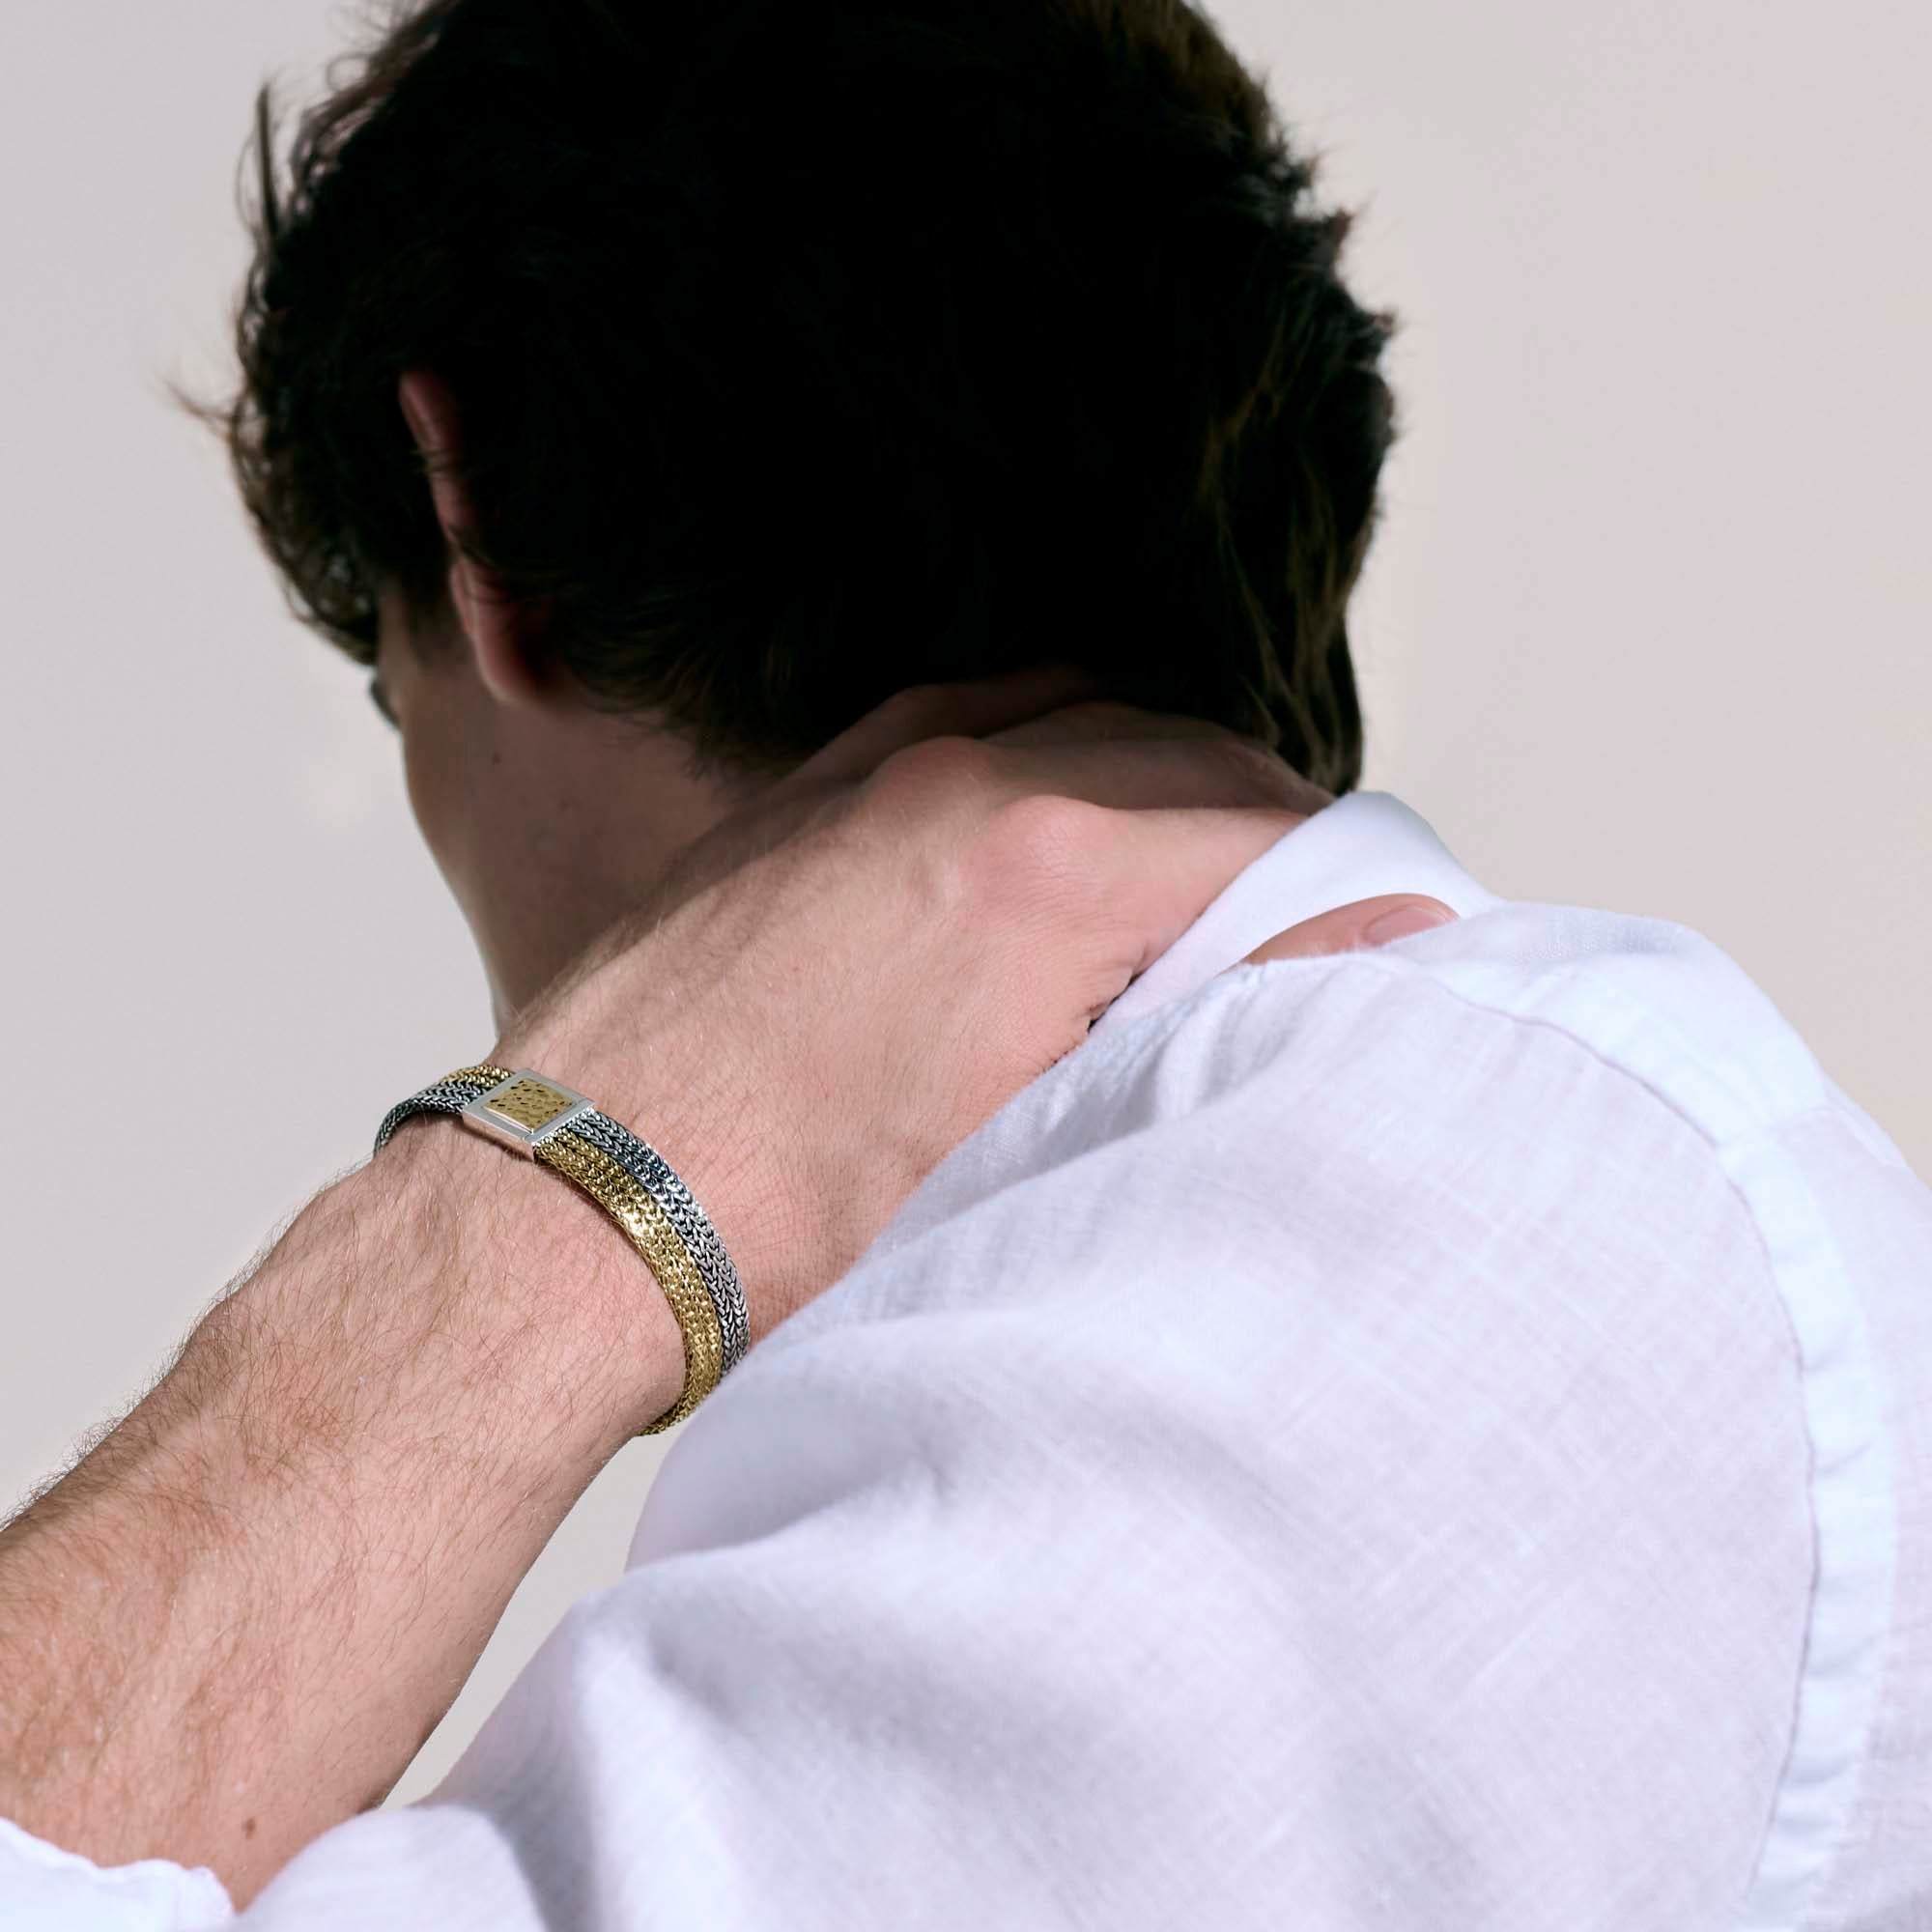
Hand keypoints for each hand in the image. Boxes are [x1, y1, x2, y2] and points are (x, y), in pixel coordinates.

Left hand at [494, 666, 1457, 1342]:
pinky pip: (964, 715)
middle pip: (1187, 759)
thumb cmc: (786, 1218)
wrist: (581, 1206)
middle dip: (1276, 827)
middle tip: (1315, 907)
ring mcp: (871, 771)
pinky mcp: (803, 793)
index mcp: (1043, 869)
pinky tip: (1058, 804)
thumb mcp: (1025, 1149)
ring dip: (1162, 773)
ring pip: (1080, 713)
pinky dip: (1045, 743)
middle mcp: (964, 782)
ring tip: (1200, 858)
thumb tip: (1281, 999)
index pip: (1264, 843)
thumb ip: (1175, 1044)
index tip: (1396, 932)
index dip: (1354, 893)